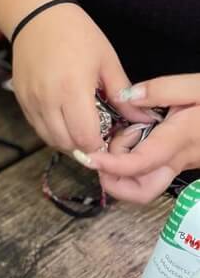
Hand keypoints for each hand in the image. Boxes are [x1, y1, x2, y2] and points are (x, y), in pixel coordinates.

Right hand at [11, 3, 152, 153]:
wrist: (38, 17)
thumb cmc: (77, 34)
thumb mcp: (107, 61)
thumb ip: (121, 94)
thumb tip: (140, 117)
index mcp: (73, 89)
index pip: (85, 137)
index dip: (99, 145)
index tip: (108, 140)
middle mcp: (48, 100)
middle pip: (67, 143)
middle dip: (84, 147)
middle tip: (98, 138)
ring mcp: (31, 101)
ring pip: (49, 139)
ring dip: (67, 142)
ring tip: (81, 131)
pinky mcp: (21, 100)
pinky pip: (37, 127)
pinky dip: (52, 131)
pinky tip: (64, 120)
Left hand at [83, 74, 199, 202]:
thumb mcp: (199, 86)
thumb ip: (162, 89)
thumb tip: (127, 96)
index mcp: (180, 139)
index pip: (139, 164)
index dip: (109, 165)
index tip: (89, 156)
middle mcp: (180, 159)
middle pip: (141, 191)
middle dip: (114, 181)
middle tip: (101, 154)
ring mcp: (182, 164)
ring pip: (146, 185)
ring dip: (123, 171)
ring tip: (122, 138)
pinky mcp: (183, 162)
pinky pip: (153, 172)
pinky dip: (134, 163)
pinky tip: (133, 138)